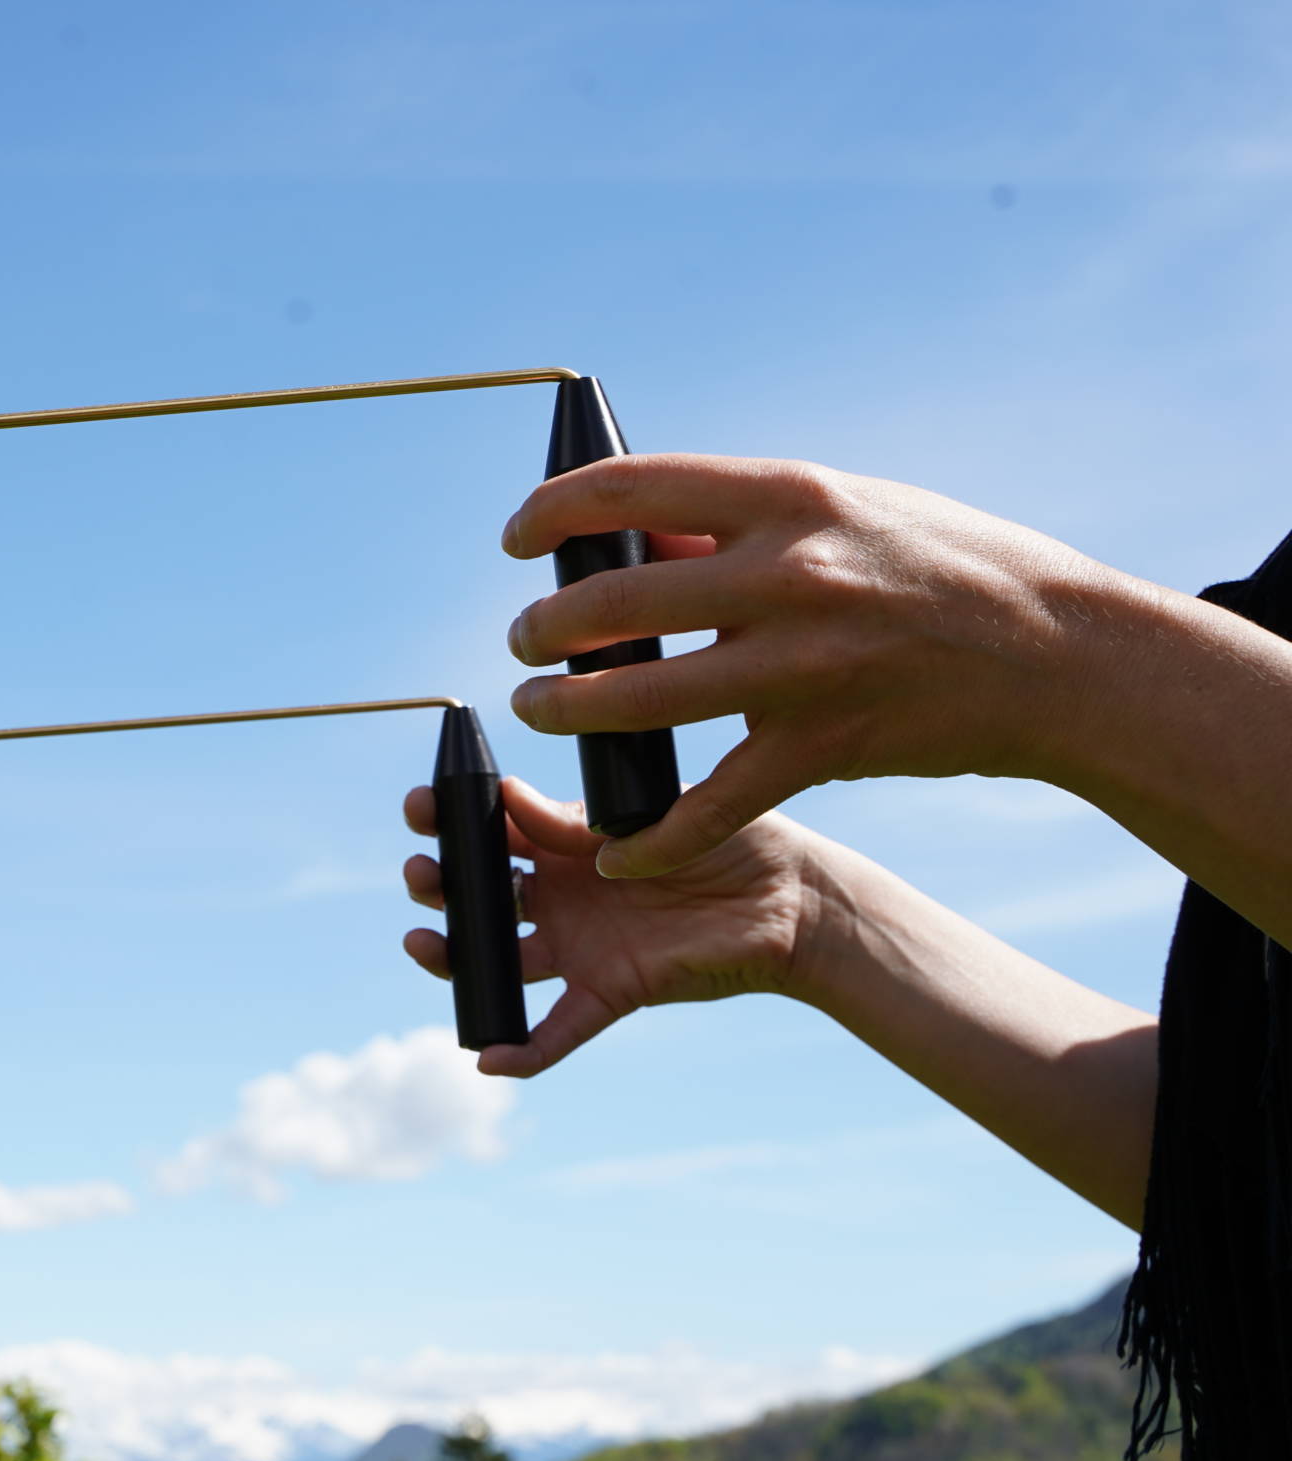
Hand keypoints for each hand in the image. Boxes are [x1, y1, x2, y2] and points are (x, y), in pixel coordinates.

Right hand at [402, 776, 823, 1075]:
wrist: (794, 898)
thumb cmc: (732, 838)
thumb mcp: (651, 810)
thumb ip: (578, 817)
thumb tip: (505, 795)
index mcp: (567, 844)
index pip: (491, 833)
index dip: (447, 821)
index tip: (420, 808)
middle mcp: (563, 897)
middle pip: (478, 897)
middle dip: (437, 884)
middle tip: (422, 874)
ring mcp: (581, 947)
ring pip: (498, 962)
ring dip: (452, 958)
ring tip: (423, 943)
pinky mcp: (610, 992)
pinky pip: (557, 1030)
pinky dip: (522, 1051)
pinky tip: (488, 1059)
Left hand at [499, 455, 1129, 877]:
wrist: (1062, 655)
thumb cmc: (950, 568)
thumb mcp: (849, 507)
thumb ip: (742, 523)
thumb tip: (636, 535)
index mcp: (788, 496)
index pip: (629, 486)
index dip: (552, 513)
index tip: (519, 541)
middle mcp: (788, 574)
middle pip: (613, 601)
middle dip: (545, 628)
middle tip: (523, 642)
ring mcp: (802, 665)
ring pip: (640, 698)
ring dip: (568, 711)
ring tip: (541, 709)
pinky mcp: (820, 747)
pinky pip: (708, 803)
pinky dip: (652, 837)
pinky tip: (615, 853)